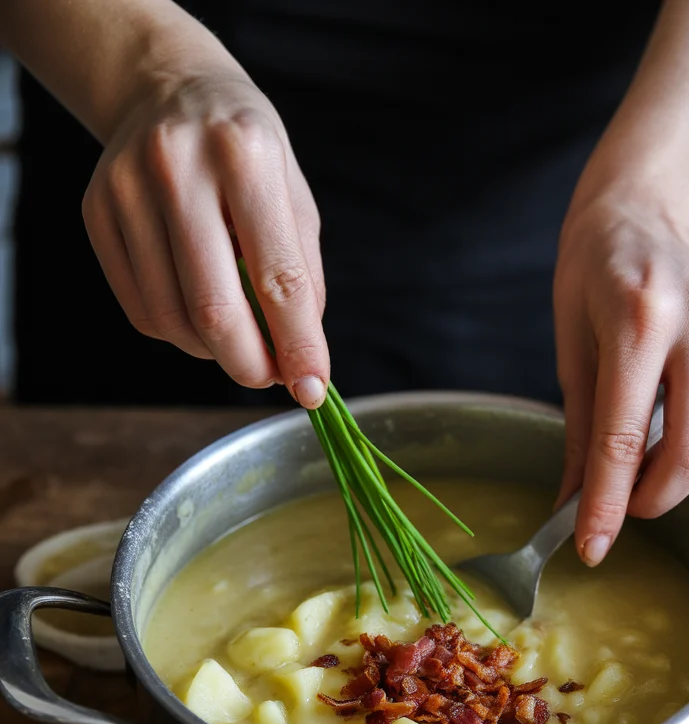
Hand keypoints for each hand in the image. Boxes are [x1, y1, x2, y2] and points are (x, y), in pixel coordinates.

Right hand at [82, 70, 328, 407]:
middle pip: (214, 309)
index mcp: (244, 154)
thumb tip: (300, 360)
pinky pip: (141, 310)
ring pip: (173, 319)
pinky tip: (198, 313)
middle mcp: (178, 166)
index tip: (313, 390)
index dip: (299, 346)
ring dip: (213, 351)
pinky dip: (179, 333)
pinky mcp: (96, 213)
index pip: (279, 277)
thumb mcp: (292, 196)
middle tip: (269, 377)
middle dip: (249, 364)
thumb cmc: (244, 151)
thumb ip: (302, 276)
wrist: (167, 89)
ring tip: (238, 335)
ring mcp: (126, 189)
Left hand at [553, 189, 688, 565]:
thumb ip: (580, 433)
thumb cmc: (594, 271)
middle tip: (624, 504)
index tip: (593, 549)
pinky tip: (678, 407)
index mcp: (638, 320)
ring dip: (682, 470)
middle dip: (655, 500)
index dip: (607, 506)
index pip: (624, 440)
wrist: (647, 204)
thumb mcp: (570, 348)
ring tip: (646, 448)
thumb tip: (574, 507)